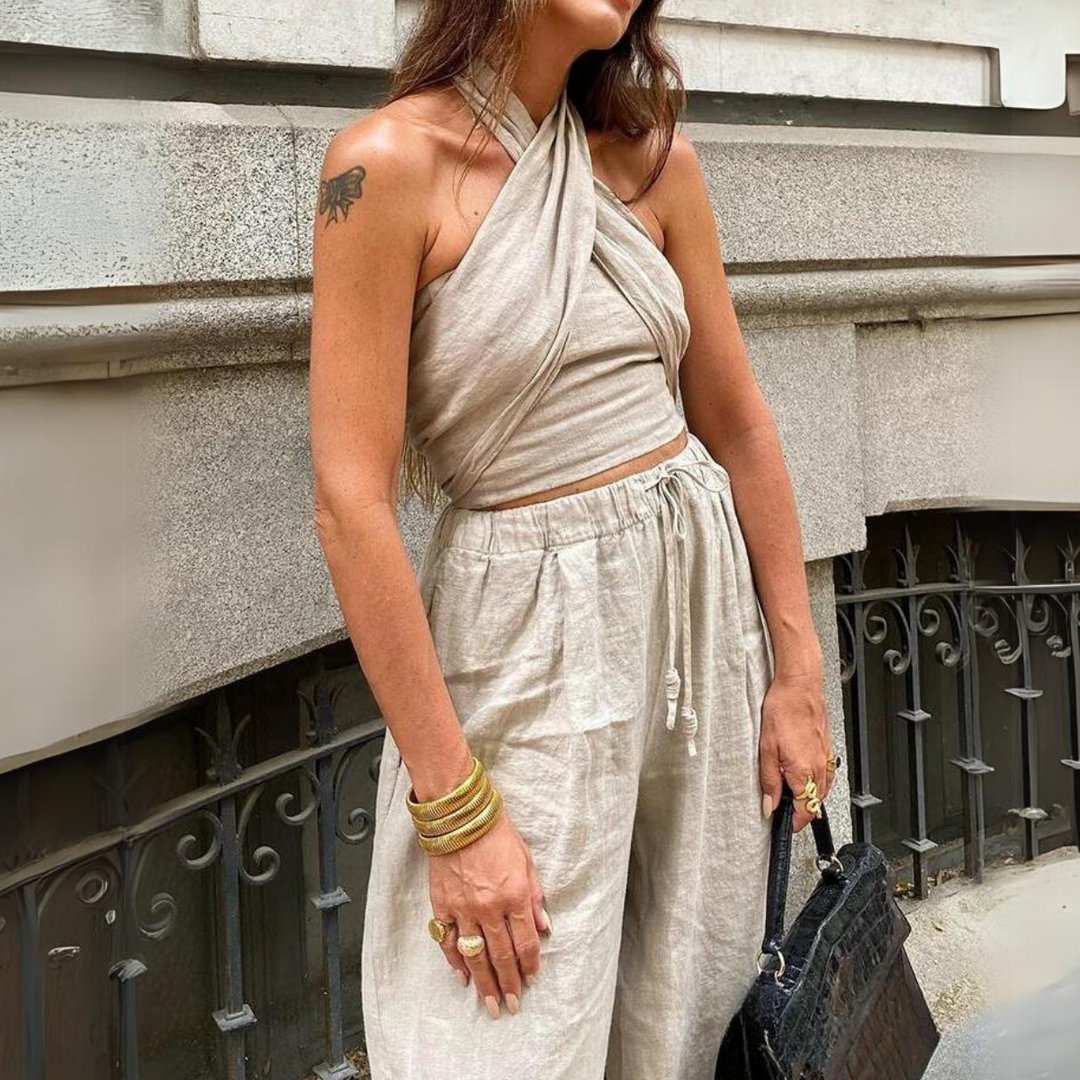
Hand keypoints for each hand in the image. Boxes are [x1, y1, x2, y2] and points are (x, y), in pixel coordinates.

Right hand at [427, 809, 548, 1017]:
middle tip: (512, 1006)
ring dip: (484, 983)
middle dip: (509, 985)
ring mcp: (464, 909)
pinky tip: (463, 977)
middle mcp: (490, 907)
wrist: (459, 815)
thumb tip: (544, 926)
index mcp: (515, 895)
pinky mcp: (442, 905)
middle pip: (502, 956)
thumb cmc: (496, 832)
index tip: (531, 980)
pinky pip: (448, 941)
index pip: (526, 942)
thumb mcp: (526, 860)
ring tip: (490, 1004)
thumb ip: (535, 896)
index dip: (530, 965)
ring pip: (475, 956)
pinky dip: (455, 962)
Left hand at [758, 667, 833, 832]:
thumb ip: (769, 781)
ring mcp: (826, 758)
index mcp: (804, 771)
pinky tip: (806, 775)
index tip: (784, 824)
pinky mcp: (828, 748)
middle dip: (801, 810)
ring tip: (792, 792)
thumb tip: (769, 805)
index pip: (805, 811)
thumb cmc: (783, 710)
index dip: (794, 823)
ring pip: (823, 790)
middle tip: (783, 807)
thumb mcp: (766, 748)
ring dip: (810, 797)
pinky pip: (827, 775)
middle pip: (816, 803)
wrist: (800, 686)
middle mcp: (819, 768)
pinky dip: (818, 782)